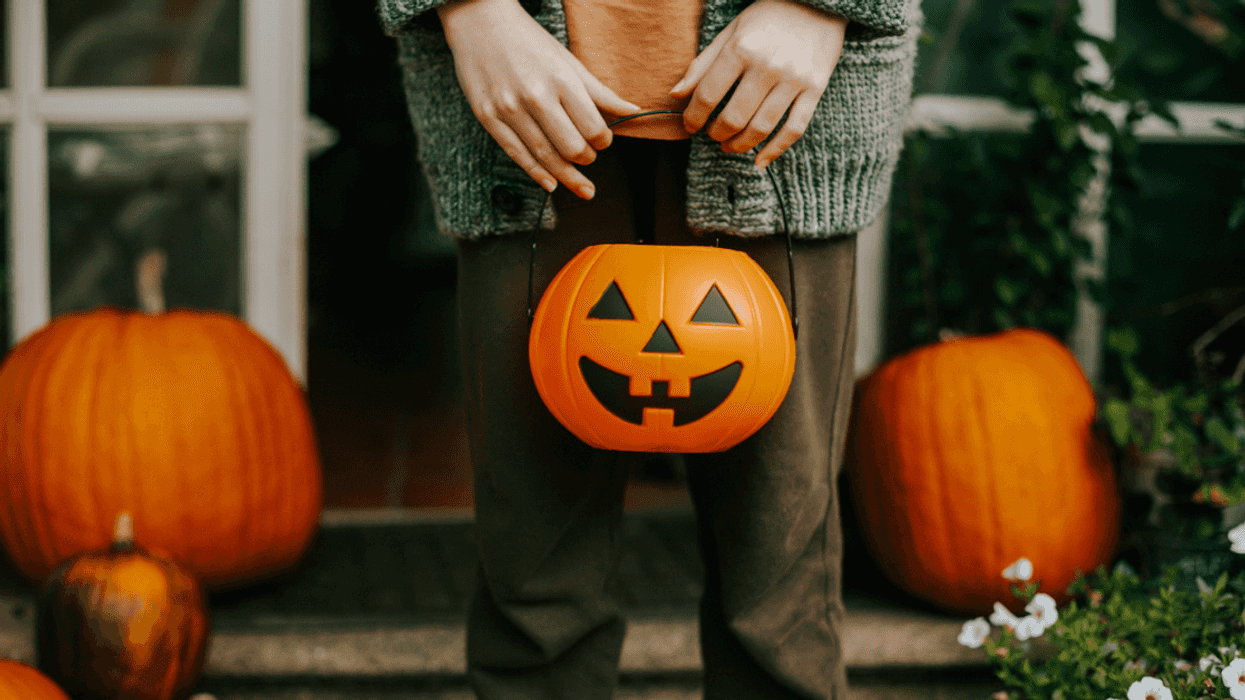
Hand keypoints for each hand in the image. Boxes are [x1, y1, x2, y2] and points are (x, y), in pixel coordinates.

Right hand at [437, 0, 643, 198]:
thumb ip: (600, 92)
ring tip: (581, 186)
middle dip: (586, 159)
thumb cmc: (529, 42)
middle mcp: (535, 96)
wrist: (480, 23)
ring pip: (545, 157)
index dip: (604, 141)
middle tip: (589, 158)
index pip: (593, 127)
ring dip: (567, 176)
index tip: (603, 141)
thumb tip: (633, 111)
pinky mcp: (488, 118)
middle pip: (571, 148)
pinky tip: (551, 183)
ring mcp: (509, 109)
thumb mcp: (569, 62)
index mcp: (561, 80)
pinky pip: (517, 155)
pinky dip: (536, 174)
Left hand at [668, 0, 848, 169]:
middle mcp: (768, 66)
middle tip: (712, 135)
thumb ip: (702, 65)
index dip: (694, 116)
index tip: (690, 125)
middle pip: (734, 117)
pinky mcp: (816, 88)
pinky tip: (760, 161)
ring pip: (762, 128)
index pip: (709, 95)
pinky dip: (775, 150)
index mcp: (741, 49)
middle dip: (717, 133)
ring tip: (730, 146)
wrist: (817, 2)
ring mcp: (794, 79)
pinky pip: (795, 129)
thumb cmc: (767, 18)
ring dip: (740, 145)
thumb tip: (676, 95)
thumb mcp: (730, 33)